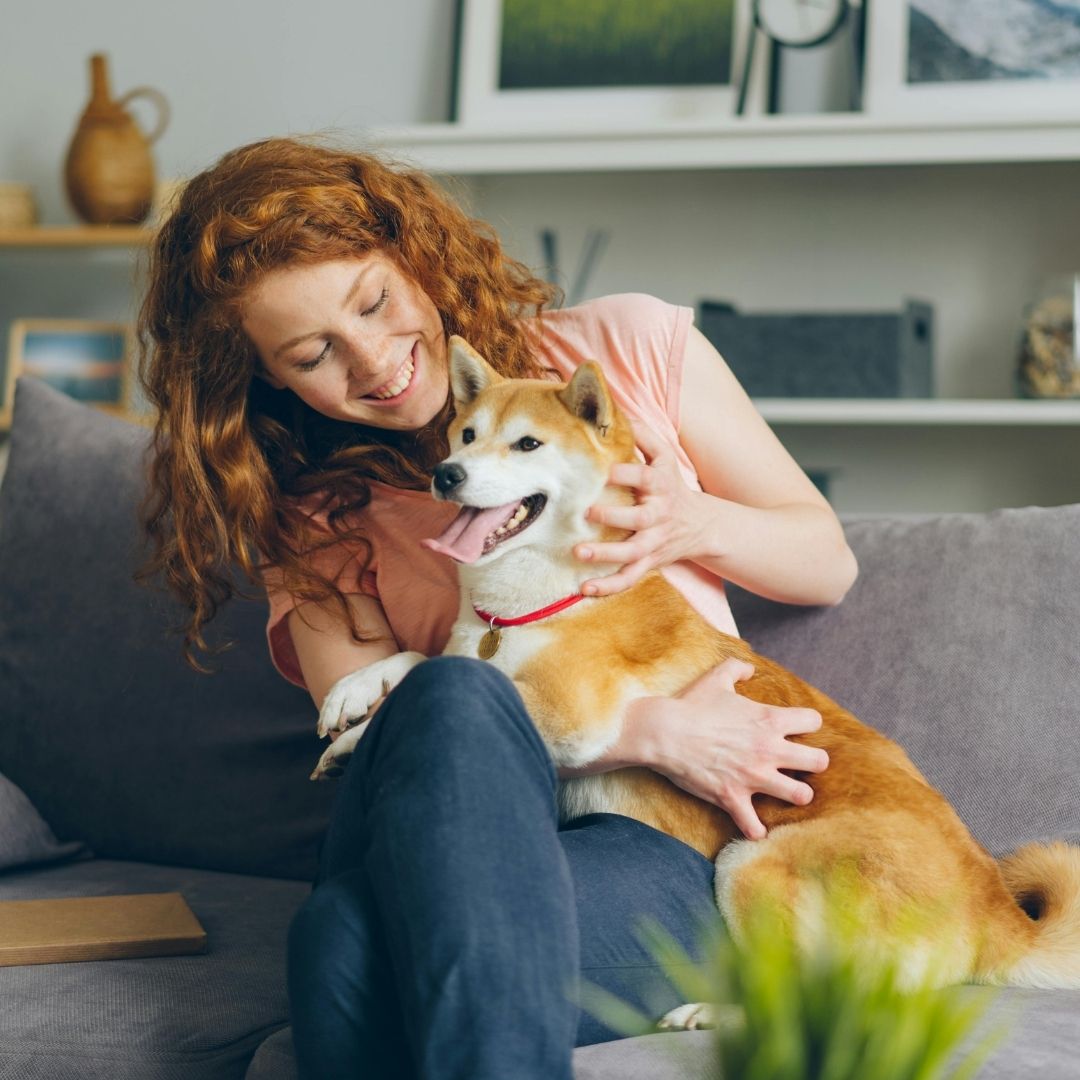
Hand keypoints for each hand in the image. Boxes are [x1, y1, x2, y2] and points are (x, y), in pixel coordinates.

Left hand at [575, 420, 708, 596]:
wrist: (703, 525)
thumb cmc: (672, 485)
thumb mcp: (664, 457)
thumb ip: (643, 435)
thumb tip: (617, 411)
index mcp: (659, 486)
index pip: (644, 478)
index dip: (626, 474)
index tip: (605, 470)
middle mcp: (657, 517)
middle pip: (638, 520)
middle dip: (614, 517)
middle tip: (588, 512)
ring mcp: (653, 543)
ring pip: (631, 554)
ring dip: (605, 556)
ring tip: (579, 553)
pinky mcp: (648, 563)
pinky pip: (628, 578)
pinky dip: (608, 587)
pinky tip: (584, 589)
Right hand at [635, 658, 828, 839]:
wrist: (664, 732)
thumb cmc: (691, 705)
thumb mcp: (716, 679)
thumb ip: (737, 668)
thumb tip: (749, 667)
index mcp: (769, 720)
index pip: (813, 721)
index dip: (807, 724)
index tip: (797, 728)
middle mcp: (769, 750)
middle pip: (818, 762)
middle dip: (813, 762)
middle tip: (799, 763)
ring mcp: (753, 776)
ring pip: (800, 795)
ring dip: (796, 795)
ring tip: (787, 792)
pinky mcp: (733, 797)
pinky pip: (754, 825)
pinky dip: (755, 828)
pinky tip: (755, 826)